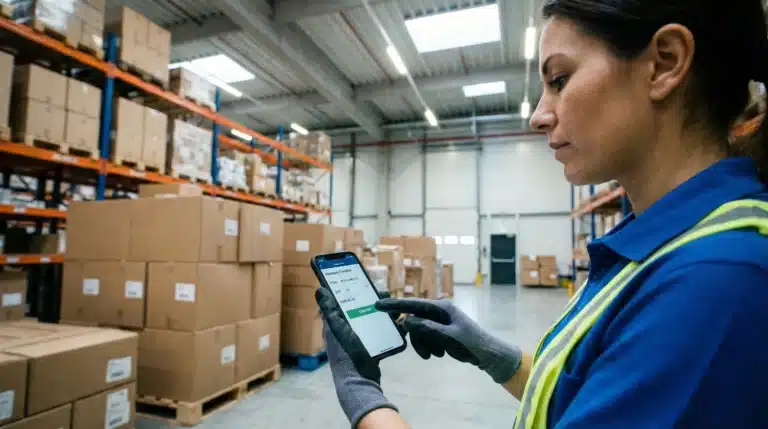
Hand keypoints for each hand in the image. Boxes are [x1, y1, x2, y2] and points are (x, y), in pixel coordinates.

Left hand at [316, 288, 400, 427]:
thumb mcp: (338, 329)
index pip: (340, 299)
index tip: (363, 280)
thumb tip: (319, 288)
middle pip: (359, 306)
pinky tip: (396, 324)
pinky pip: (378, 330)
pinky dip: (386, 325)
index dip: (350, 287)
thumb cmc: (346, 355)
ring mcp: (357, 337)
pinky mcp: (368, 346)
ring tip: (393, 310)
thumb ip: (330, 309)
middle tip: (385, 296)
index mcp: (334, 323)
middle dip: (372, 299)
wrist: (359, 382)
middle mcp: (344, 329)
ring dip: (382, 312)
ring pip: (370, 317)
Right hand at [375, 298, 522, 383]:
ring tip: (435, 355)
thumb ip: (428, 328)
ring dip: (423, 345)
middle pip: (415, 320)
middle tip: (423, 353)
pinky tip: (439, 354)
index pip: (413, 304)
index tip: (378, 305)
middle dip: (417, 338)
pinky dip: (428, 346)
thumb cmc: (472, 344)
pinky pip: (426, 337)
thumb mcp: (449, 337)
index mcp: (442, 308)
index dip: (395, 305)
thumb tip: (407, 320)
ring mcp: (440, 322)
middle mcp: (439, 312)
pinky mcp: (441, 332)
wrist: (488, 355)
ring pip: (419, 331)